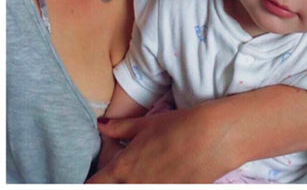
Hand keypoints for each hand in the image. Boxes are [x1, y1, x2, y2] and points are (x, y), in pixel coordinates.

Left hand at [86, 106, 236, 182]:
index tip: (99, 177)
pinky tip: (165, 175)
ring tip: (149, 169)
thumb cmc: (178, 126)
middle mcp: (134, 185)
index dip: (94, 181)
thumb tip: (101, 125)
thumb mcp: (147, 123)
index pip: (94, 184)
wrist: (211, 137)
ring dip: (134, 183)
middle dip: (115, 183)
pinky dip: (156, 183)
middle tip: (122, 173)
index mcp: (123, 167)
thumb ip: (120, 127)